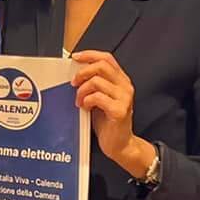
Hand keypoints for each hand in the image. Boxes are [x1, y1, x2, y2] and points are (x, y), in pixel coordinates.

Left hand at [71, 50, 154, 179]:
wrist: (120, 145)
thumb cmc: (108, 122)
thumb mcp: (100, 98)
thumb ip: (94, 84)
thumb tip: (76, 72)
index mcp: (121, 80)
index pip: (107, 58)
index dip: (90, 55)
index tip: (75, 57)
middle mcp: (125, 86)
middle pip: (101, 66)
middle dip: (82, 72)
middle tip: (74, 83)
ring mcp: (124, 98)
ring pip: (97, 81)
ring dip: (82, 90)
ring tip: (79, 101)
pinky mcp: (119, 111)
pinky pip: (98, 97)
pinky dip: (87, 100)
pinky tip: (85, 108)